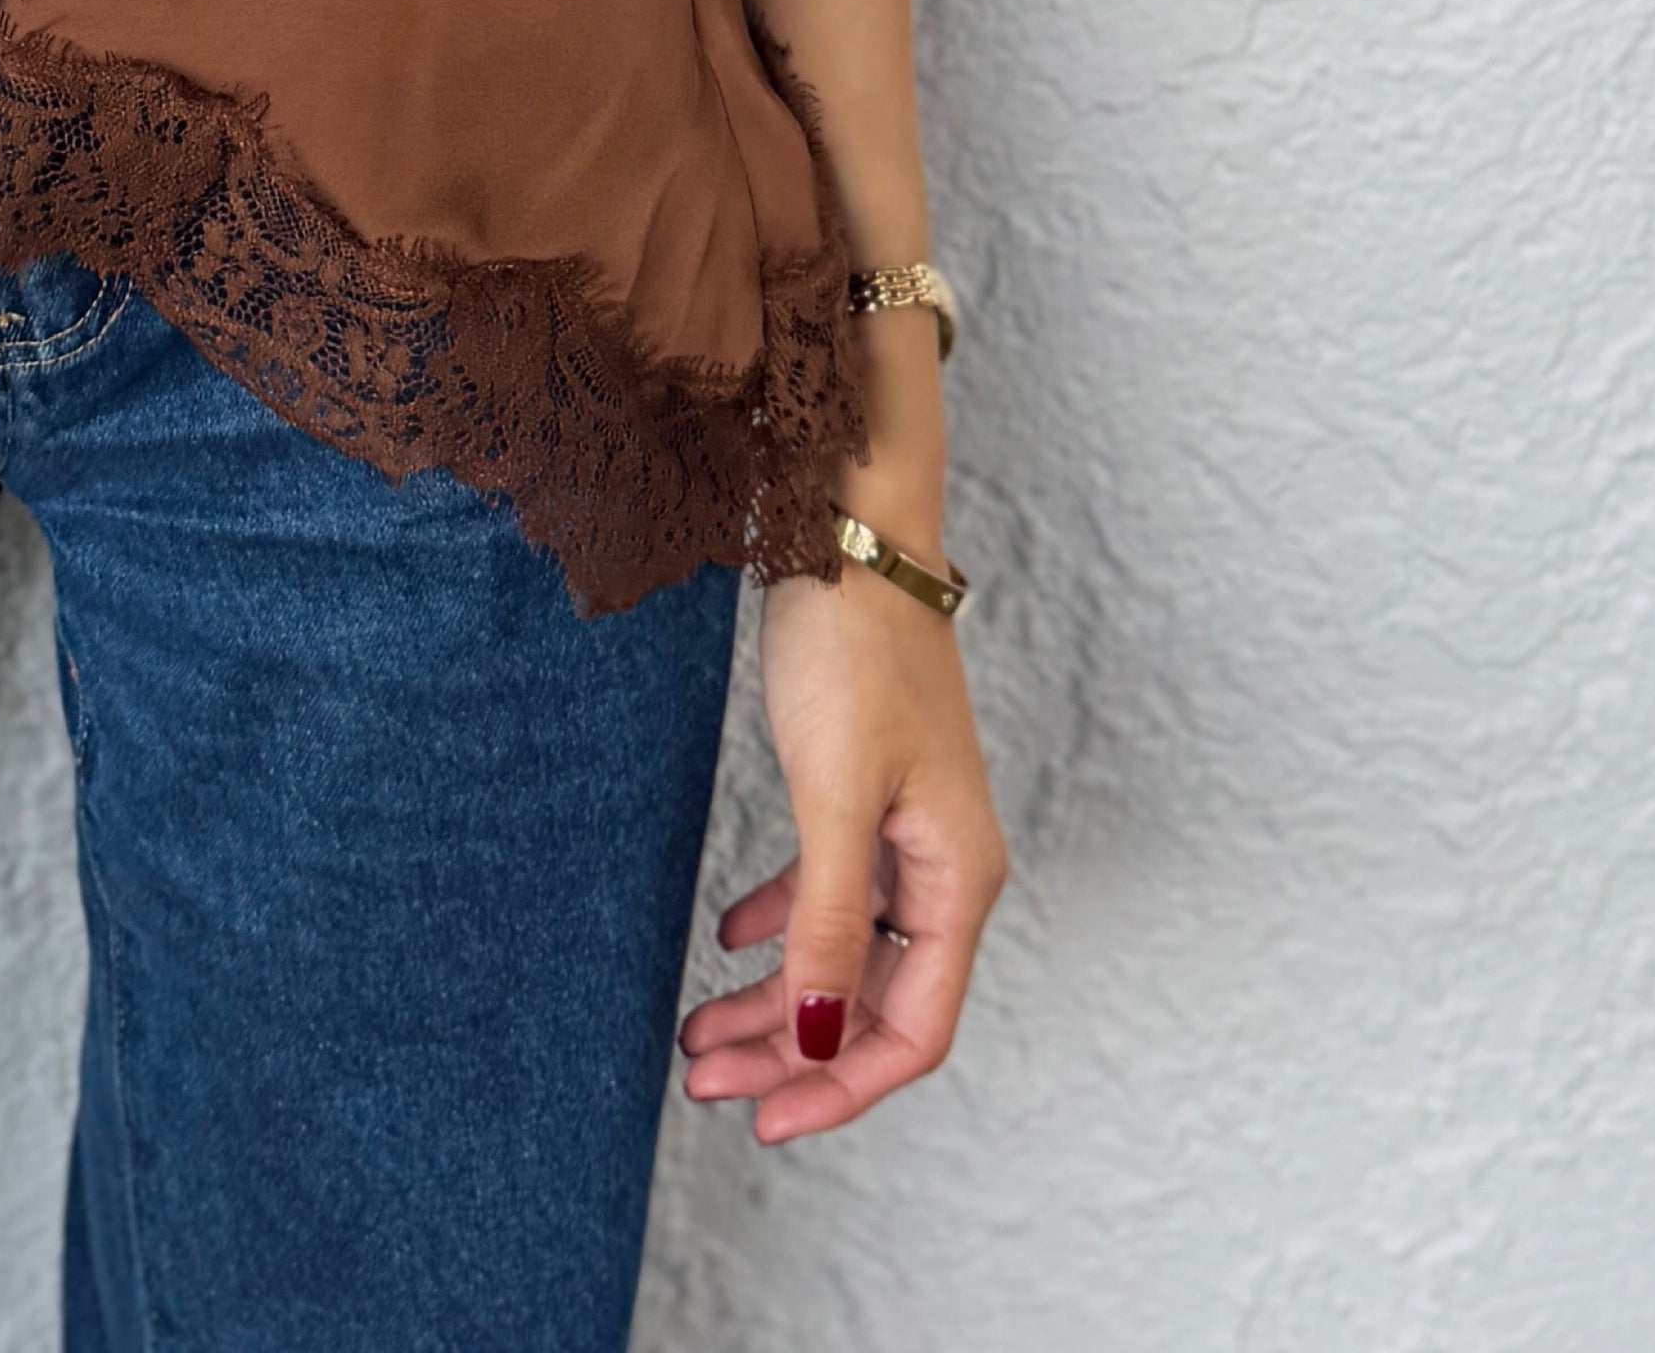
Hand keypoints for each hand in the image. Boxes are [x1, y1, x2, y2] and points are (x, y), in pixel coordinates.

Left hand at [678, 559, 1008, 1139]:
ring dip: (775, 998)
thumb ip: (826, 919)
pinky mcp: (867, 796)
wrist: (848, 530)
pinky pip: (828, 892)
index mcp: (958, 881)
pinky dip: (779, 923)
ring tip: (697, 1030)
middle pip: (869, 1002)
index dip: (840, 1087)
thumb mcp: (834, 794)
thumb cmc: (854, 649)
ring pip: (841, 952)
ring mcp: (906, 834)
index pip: (912, 1031)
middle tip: (701, 1081)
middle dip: (788, 1052)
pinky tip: (729, 937)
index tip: (763, 1122)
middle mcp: (943, 870)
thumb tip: (815, 1036)